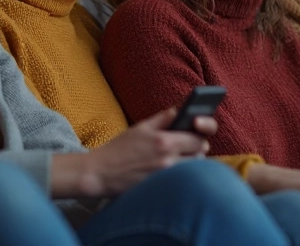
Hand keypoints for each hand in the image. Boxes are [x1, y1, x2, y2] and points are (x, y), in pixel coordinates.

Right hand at [52, 107, 211, 197]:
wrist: (100, 173)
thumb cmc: (119, 148)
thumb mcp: (141, 127)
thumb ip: (164, 118)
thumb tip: (181, 110)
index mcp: (164, 141)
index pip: (198, 138)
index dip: (200, 134)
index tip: (197, 132)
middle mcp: (168, 160)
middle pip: (200, 154)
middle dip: (197, 148)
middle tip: (189, 145)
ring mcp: (166, 177)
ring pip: (194, 169)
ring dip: (192, 162)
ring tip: (182, 157)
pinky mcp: (162, 189)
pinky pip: (182, 180)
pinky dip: (182, 174)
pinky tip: (174, 169)